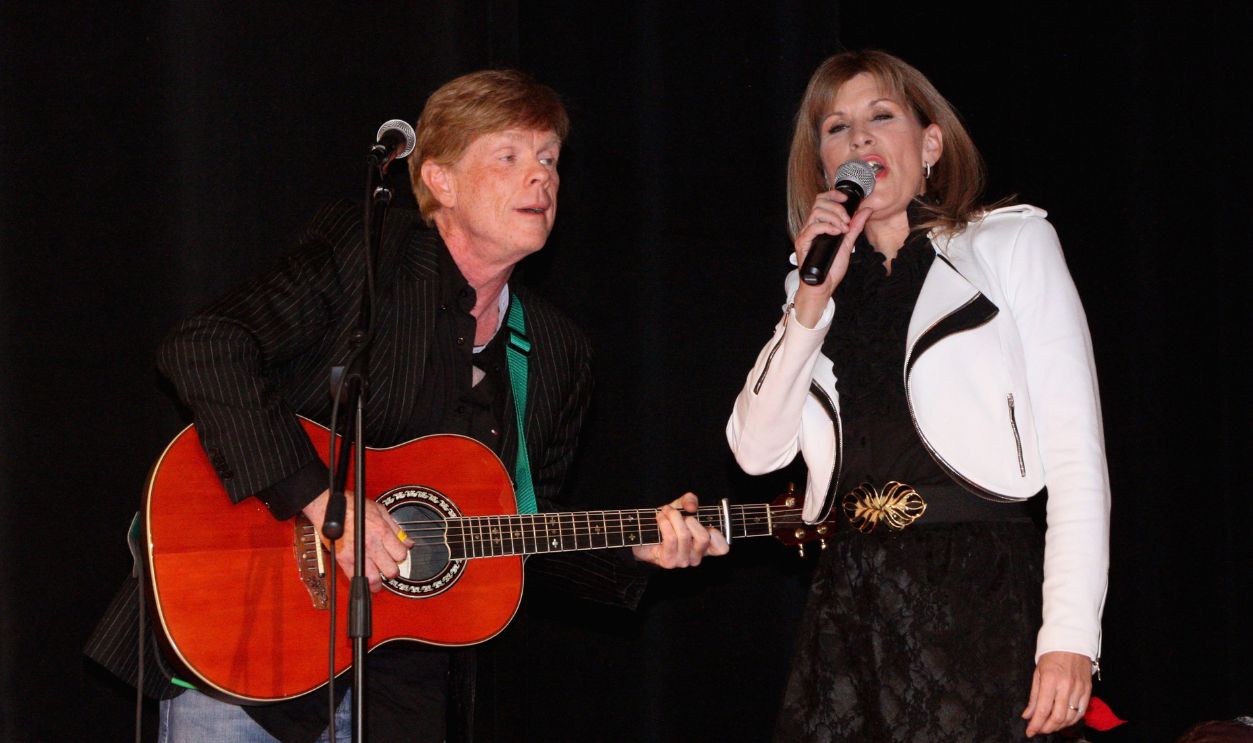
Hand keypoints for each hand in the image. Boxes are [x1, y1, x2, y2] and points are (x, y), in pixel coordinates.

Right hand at [302, 489, 413, 592]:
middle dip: (392, 571)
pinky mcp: (343, 559)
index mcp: (382, 531)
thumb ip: (396, 528)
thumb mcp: (380, 511)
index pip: (401, 554)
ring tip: (378, 579)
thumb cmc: (352, 506)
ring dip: (378, 582)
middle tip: (388, 568)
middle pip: (391, 570)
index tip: (397, 556)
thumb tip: (408, 542)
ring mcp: (358, 553)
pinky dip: (361, 582)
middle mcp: (371, 544)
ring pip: (374, 580)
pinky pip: (355, 578)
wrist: (328, 505)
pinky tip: (364, 580)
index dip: (401, 556)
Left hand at [631, 493, 729, 567]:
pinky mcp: (669, 562)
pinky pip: (671, 538)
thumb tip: (692, 507)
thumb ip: (689, 500)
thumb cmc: (665, 523)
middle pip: (703, 537)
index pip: (722, 549)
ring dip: (673, 517)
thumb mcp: (680, 507)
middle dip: (689, 519)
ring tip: (665, 512)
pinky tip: (660, 518)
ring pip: (685, 535)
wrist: (641, 533)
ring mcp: (682, 561)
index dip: (718, 535)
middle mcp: (695, 557)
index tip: (707, 524)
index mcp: (703, 547)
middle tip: (678, 513)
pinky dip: (664, 523)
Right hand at [792, 192, 872, 327]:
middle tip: (848, 220)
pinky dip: (827, 227)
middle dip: (837, 207)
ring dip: (834, 217)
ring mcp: (806, 234)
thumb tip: (866, 210)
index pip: (822, 201)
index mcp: (820, 225)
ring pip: (816, 212)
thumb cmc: (831, 268)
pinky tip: (837, 233)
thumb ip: (855, 227)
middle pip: (819, 203)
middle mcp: (811, 227)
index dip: (833, 195)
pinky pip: (813, 227)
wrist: (823, 286)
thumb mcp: (848, 243)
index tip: (847, 199)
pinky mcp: (802, 243)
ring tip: (844, 229)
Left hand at [1022, 651, 1092, 736]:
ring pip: (1070, 717)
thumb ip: (1034, 697)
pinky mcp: (1088, 690)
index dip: (1036, 725)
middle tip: (1039, 730)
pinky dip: (1072, 720)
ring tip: (1049, 726)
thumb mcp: (1037, 673)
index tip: (1030, 732)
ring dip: (1058, 726)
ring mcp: (1079, 689)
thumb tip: (1028, 715)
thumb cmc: (1052, 655)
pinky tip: (1063, 721)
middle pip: (1058, 717)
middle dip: (1046, 728)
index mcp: (1050, 680)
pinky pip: (1081, 712)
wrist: (1072, 641)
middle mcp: (1066, 686)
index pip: (1043, 710)